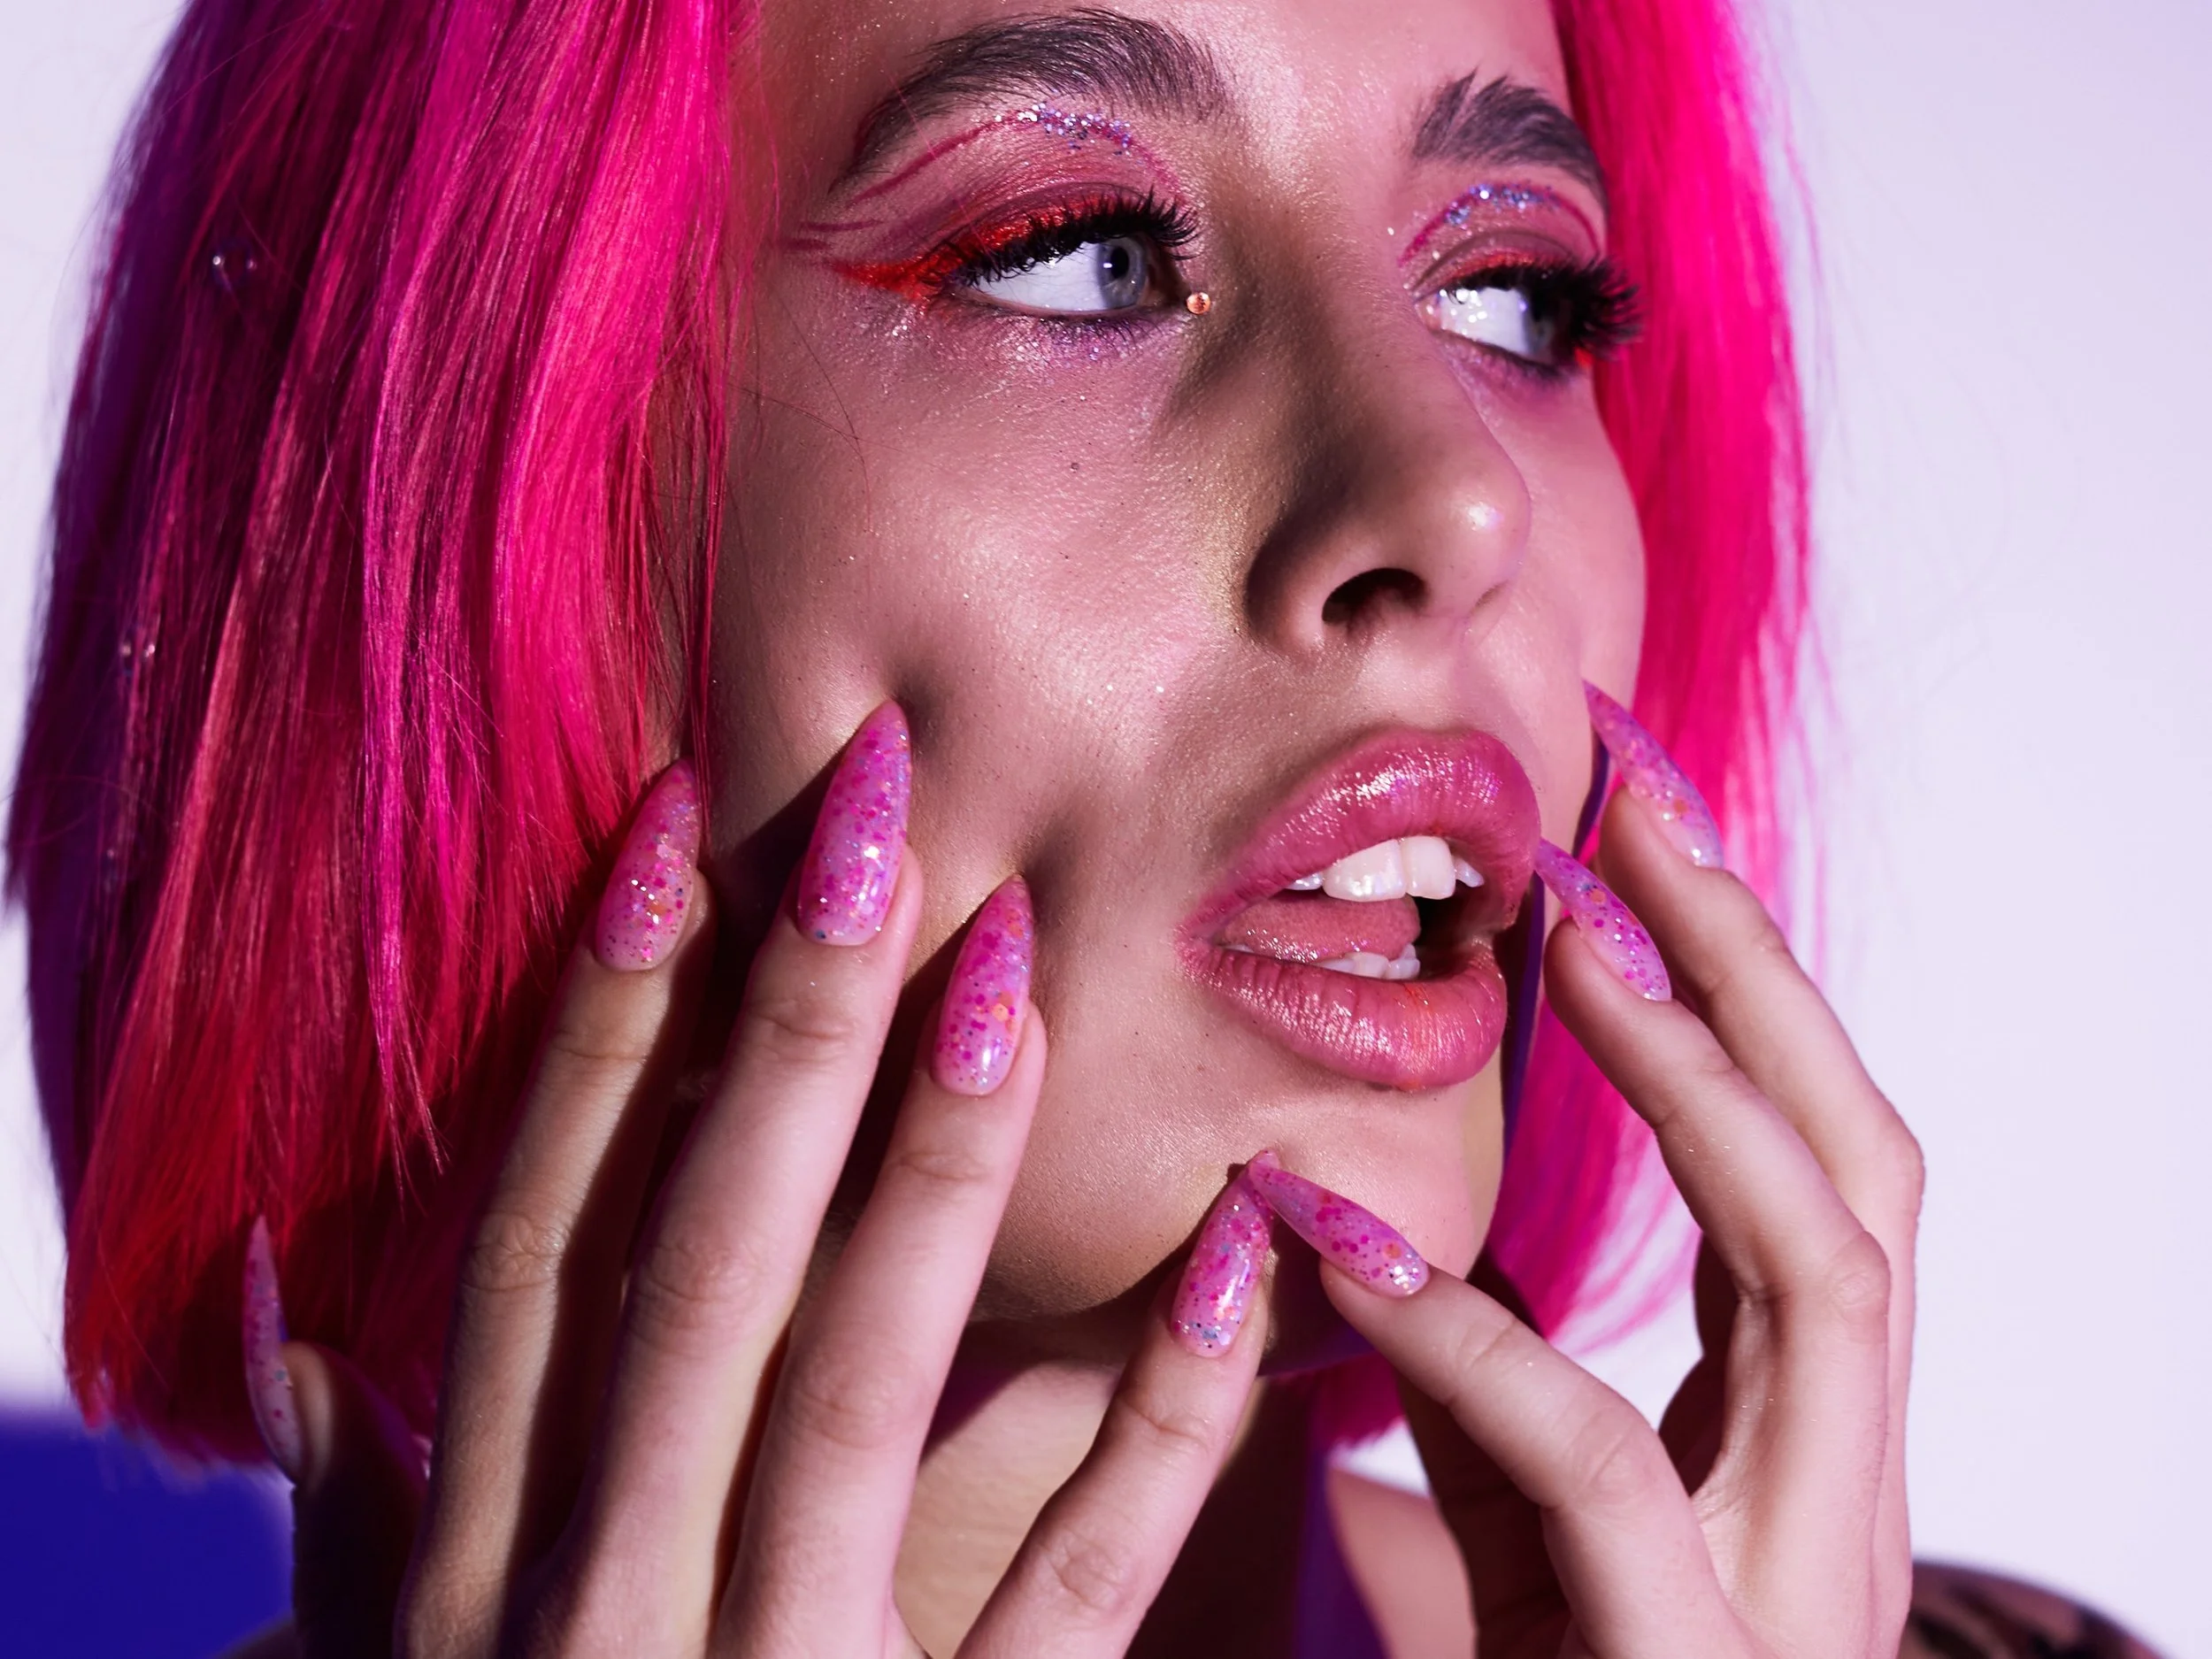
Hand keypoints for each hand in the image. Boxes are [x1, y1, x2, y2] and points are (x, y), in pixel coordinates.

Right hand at [259, 711, 1269, 1657]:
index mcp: (462, 1569)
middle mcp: (582, 1610)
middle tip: (888, 805)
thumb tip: (284, 1322)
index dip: (598, 1024)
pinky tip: (1235, 1264)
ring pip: (848, 1385)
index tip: (680, 826)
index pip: (536, 1236)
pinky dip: (1152, 1438)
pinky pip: (1056, 1604)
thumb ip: (348, 1521)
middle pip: (693, 1259)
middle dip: (781, 1023)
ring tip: (1015, 961)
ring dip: (933, 1165)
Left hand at [1325, 782, 1921, 1656]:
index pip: (1824, 1165)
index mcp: (1800, 1452)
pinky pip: (1606, 1471)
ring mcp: (1796, 1595)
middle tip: (1631, 791)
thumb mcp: (1504, 1528)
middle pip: (1863, 1171)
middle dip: (1759, 968)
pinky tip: (1339, 1238)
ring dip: (1695, 1080)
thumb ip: (1465, 1381)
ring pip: (1823, 1276)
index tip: (1630, 817)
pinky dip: (1473, 1336)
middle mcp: (1841, 1504)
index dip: (1746, 985)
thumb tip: (1366, 1223)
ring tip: (1564, 928)